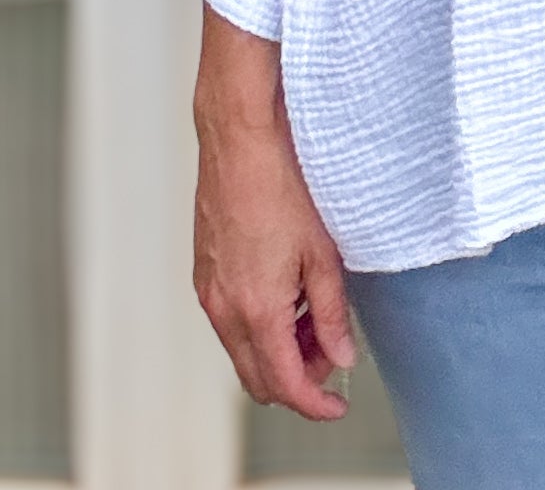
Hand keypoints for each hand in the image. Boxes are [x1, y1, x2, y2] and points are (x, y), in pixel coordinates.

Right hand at [192, 8, 356, 419]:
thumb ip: (332, 312)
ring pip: (242, 349)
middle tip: (332, 351)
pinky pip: (229, 320)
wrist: (240, 141)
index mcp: (256, 310)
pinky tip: (287, 292)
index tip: (337, 404)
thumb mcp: (323, 253)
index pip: (285, 384)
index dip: (314, 404)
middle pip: (258, 377)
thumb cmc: (282, 185)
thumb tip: (341, 354)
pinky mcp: (204, 272)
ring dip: (277, 349)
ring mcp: (208, 291)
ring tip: (315, 314)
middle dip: (297, 377)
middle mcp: (223, 309)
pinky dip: (258, 324)